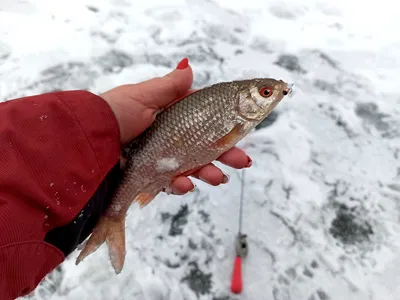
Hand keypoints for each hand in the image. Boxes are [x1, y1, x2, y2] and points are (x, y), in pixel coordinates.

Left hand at [100, 58, 251, 194]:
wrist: (86, 144)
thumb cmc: (113, 114)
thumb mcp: (142, 96)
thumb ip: (168, 87)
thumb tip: (188, 67)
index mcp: (170, 117)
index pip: (204, 122)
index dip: (223, 127)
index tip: (240, 132)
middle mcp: (169, 139)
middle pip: (205, 148)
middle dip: (226, 155)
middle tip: (242, 161)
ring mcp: (162, 160)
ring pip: (194, 168)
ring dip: (210, 173)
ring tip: (219, 177)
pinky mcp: (152, 179)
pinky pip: (173, 184)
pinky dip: (182, 185)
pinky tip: (185, 184)